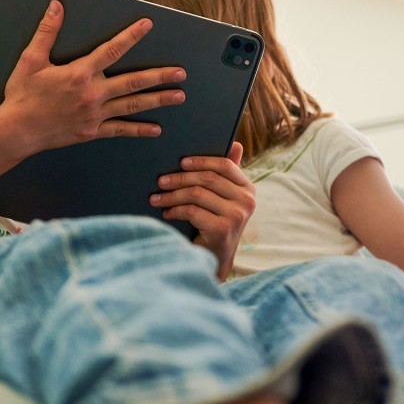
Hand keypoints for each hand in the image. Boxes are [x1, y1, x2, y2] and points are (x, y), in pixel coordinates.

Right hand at [0, 0, 186, 154]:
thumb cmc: (22, 95)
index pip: (111, 50)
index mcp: (79, 73)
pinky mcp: (92, 131)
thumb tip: (57, 6)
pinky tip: (156, 129)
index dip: (131, 36)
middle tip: (181, 72)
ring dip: (158, 100)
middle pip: (133, 82)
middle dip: (159, 76)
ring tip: (179, 95)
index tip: (148, 25)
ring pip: (133, 106)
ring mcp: (95, 115)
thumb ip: (46, 32)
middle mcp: (92, 94)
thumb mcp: (31, 60)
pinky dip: (139, 130)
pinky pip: (121, 130)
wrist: (17, 131)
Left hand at [149, 142, 254, 280]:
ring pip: (196, 194)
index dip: (201, 161)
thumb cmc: (215, 224)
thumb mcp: (222, 199)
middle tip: (160, 181)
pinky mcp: (223, 229)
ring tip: (156, 198)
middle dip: (179, 178)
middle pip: (207, 178)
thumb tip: (236, 144)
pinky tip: (166, 213)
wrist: (215, 259)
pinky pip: (192, 211)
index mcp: (247, 188)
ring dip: (171, 195)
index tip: (180, 162)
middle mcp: (247, 200)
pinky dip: (174, 210)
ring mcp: (237, 215)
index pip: (225, 165)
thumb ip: (226, 174)